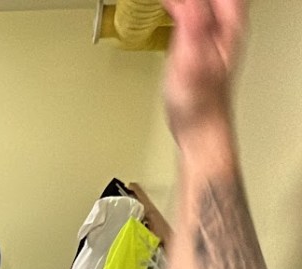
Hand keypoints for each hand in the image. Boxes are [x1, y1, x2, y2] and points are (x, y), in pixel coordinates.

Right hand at [162, 0, 245, 135]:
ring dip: (186, 1)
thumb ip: (194, 27)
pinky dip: (181, 5)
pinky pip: (194, 13)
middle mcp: (225, 28)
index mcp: (229, 27)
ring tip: (169, 1)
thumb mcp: (192, 60)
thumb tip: (191, 2)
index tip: (179, 0)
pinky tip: (170, 6)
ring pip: (206, 4)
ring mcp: (213, 36)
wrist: (198, 126)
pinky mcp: (199, 45)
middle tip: (173, 1)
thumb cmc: (199, 102)